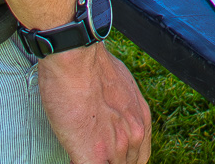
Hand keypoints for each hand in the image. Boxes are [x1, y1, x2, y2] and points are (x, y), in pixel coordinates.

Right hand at [38, 43, 150, 163]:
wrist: (77, 61)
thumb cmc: (94, 66)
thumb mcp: (123, 87)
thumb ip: (122, 110)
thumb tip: (112, 116)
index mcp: (142, 121)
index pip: (139, 157)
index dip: (122, 158)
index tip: (109, 153)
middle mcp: (134, 137)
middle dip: (108, 160)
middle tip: (93, 148)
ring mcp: (114, 149)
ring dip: (94, 160)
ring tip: (80, 147)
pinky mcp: (93, 155)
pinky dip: (78, 163)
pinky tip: (73, 155)